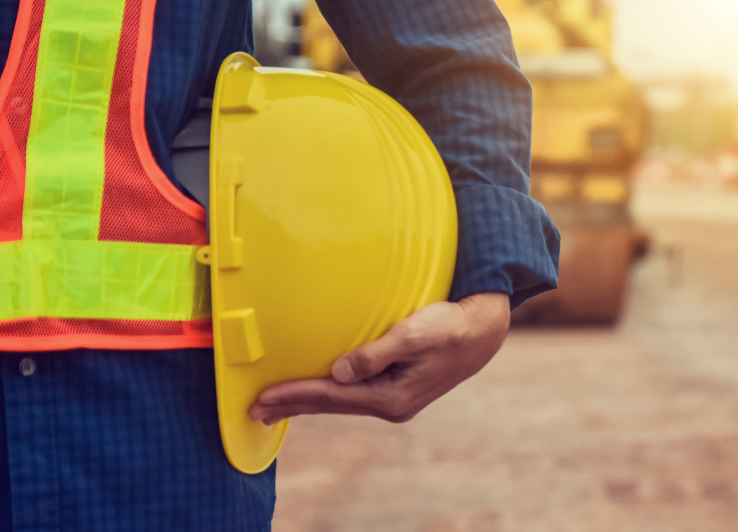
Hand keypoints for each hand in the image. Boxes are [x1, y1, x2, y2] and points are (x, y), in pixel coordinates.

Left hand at [248, 292, 510, 423]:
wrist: (483, 331)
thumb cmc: (451, 327)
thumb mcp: (413, 335)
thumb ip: (375, 354)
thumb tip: (339, 373)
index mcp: (392, 397)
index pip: (332, 396)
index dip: (295, 395)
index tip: (262, 398)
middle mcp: (391, 405)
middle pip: (331, 405)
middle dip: (293, 405)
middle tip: (254, 410)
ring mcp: (394, 399)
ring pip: (341, 401)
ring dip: (308, 401)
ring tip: (276, 404)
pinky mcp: (397, 388)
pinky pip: (353, 394)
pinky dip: (329, 394)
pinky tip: (318, 392)